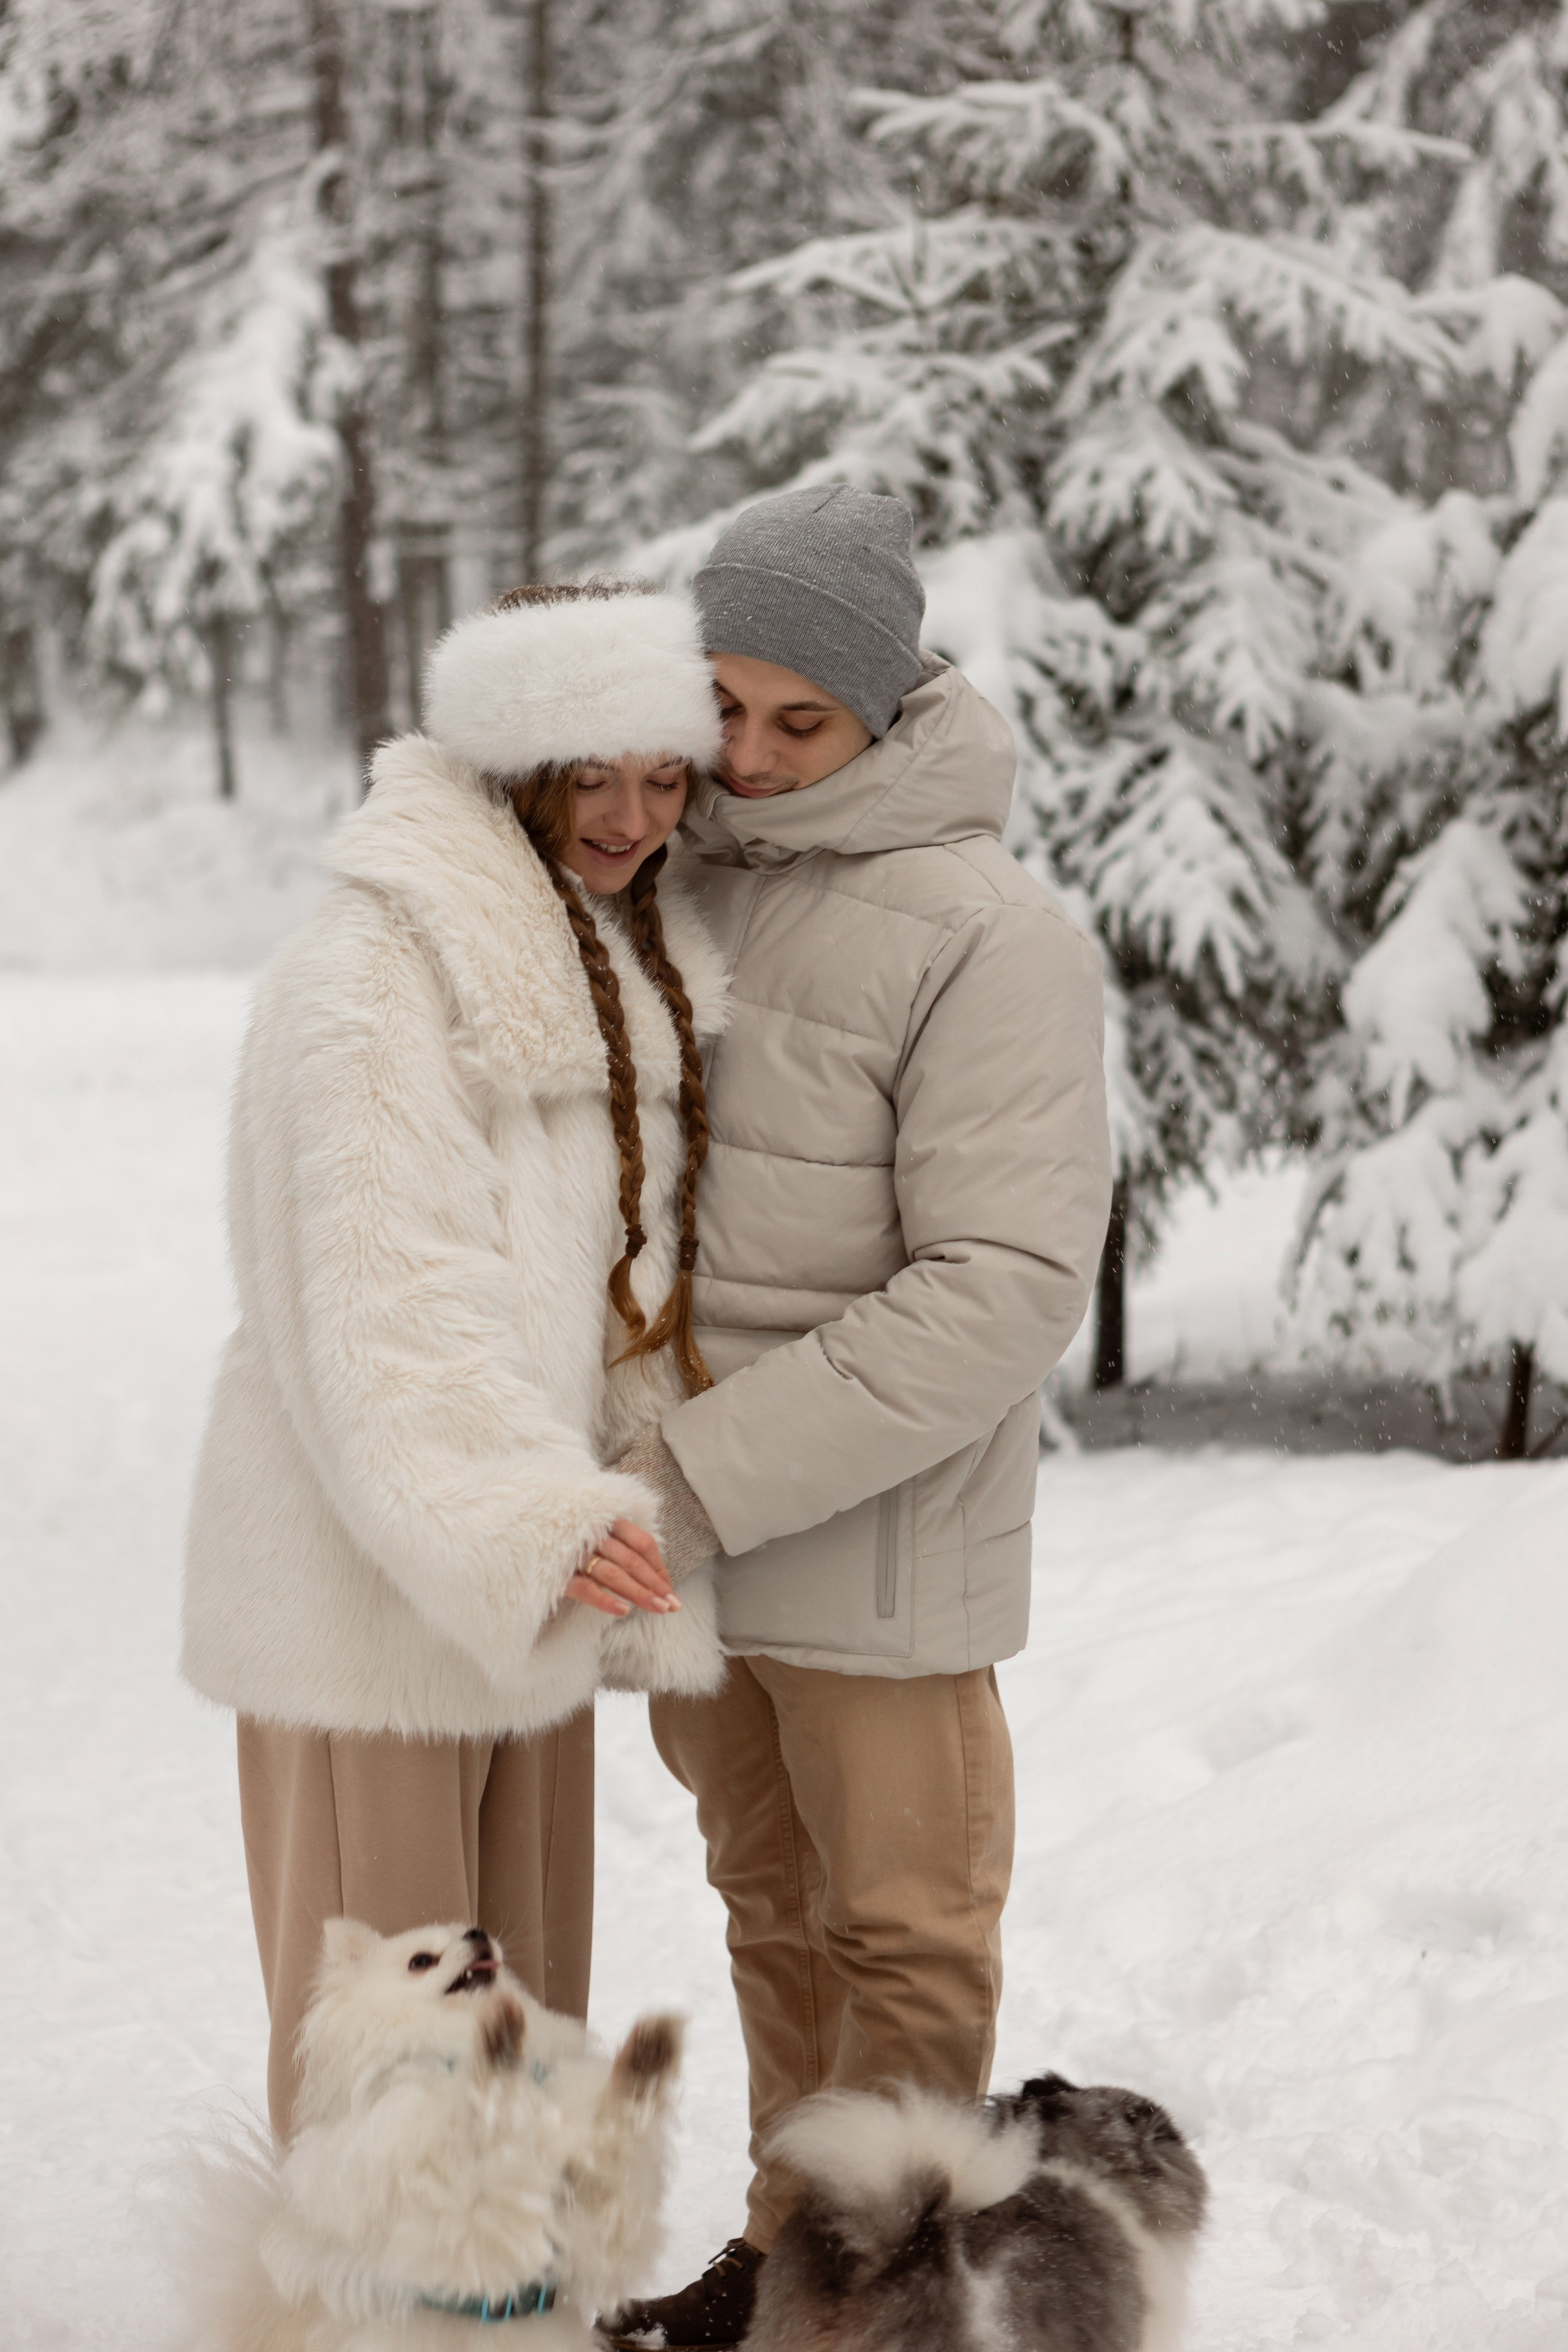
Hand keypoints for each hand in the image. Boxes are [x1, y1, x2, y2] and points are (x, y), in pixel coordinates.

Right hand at [564, 1520, 681, 1617]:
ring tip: (658, 1609)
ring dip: (639, 1593)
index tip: (670, 1590)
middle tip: (673, 1606)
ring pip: (614, 1574)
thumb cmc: (561, 1532)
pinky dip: (605, 1599)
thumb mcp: (591, 1531)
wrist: (515, 1530)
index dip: (659, 1567)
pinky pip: (585, 1587)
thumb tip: (651, 1573)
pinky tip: (623, 1611)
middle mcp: (593, 1532)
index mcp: (606, 1519)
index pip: (642, 1543)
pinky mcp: (557, 1571)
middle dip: (655, 1585)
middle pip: (632, 1560)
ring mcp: (574, 1551)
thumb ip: (617, 1544)